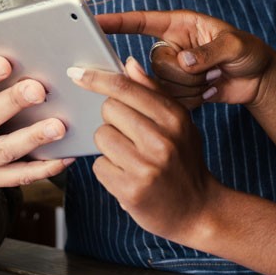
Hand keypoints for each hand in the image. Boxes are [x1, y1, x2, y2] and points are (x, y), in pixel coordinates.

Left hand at [67, 57, 223, 241]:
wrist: (199, 210)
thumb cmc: (184, 162)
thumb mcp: (179, 124)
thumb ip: (153, 92)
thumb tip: (128, 64)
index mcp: (174, 118)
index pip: (126, 88)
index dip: (97, 78)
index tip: (77, 74)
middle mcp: (162, 140)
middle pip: (109, 110)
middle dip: (113, 120)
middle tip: (131, 136)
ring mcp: (146, 166)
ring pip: (101, 137)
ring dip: (109, 147)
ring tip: (131, 158)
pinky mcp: (131, 190)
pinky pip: (99, 166)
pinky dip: (109, 171)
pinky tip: (127, 177)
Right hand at [96, 10, 275, 109]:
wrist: (258, 80)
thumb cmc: (249, 52)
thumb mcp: (235, 46)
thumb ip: (209, 51)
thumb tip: (184, 62)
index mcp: (180, 25)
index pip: (142, 22)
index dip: (117, 22)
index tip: (94, 21)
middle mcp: (172, 47)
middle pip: (153, 64)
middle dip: (183, 73)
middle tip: (211, 69)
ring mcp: (173, 71)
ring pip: (161, 86)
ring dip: (191, 88)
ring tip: (213, 78)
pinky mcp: (177, 92)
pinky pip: (171, 101)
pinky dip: (194, 100)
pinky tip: (210, 90)